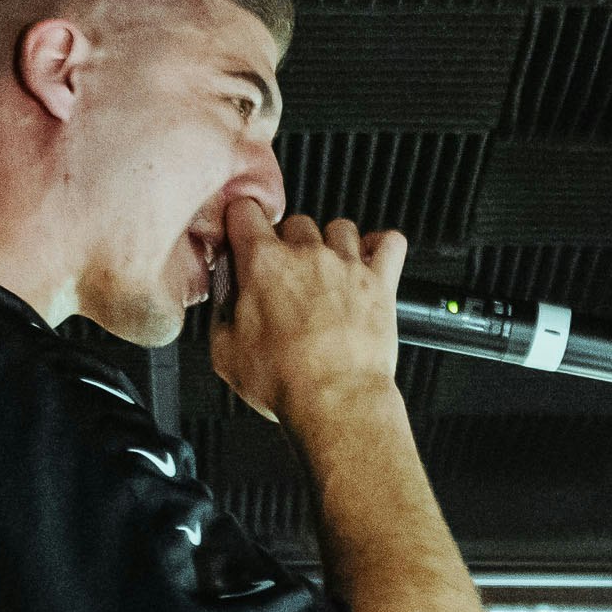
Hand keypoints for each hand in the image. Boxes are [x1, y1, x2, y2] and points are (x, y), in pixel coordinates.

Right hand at [201, 199, 405, 429]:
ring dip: (332, 244)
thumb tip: (224, 307)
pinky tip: (371, 258)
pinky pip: (390, 242)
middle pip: (295, 222)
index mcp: (264, 264)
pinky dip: (381, 246)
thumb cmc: (285, 382)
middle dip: (288, 243)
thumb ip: (221, 317)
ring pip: (339, 227)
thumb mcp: (225, 354)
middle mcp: (307, 255)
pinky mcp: (380, 282)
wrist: (335, 401)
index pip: (245, 210)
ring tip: (327, 270)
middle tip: (287, 274)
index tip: (244, 236)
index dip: (242, 221)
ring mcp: (347, 265)